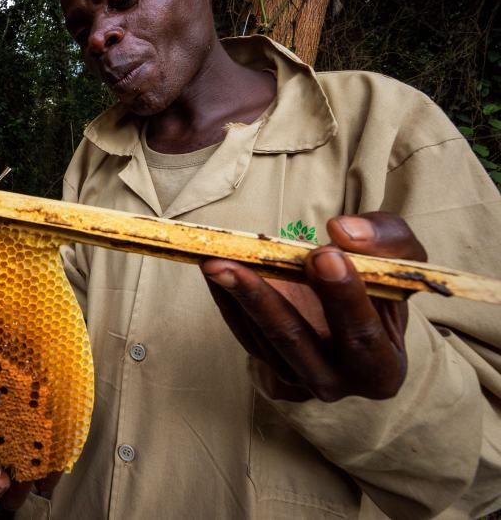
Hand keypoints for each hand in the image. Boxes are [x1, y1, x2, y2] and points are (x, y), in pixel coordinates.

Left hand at [201, 212, 426, 401]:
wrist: (356, 308)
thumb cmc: (382, 284)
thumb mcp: (403, 258)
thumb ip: (387, 239)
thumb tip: (342, 231)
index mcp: (381, 367)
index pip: (361, 335)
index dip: (344, 296)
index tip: (325, 256)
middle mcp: (335, 381)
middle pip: (296, 340)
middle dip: (267, 298)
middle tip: (240, 262)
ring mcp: (294, 374)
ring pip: (262, 334)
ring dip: (235, 294)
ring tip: (213, 260)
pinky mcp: (265, 360)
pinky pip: (241, 329)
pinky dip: (224, 296)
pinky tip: (210, 266)